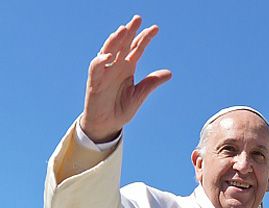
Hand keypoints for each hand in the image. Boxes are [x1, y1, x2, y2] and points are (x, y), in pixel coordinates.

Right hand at [81, 15, 171, 142]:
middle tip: (138, 18)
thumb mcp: (139, 94)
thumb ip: (151, 83)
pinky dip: (100, 61)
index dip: (144, 38)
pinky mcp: (94, 82)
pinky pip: (96, 68)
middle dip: (130, 31)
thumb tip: (170, 73)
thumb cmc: (121, 108)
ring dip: (115, 40)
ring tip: (122, 30)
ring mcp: (104, 72)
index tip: (155, 28)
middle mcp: (116, 66)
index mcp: (127, 68)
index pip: (136, 49)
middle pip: (123, 45)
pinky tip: (108, 55)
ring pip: (108, 51)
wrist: (107, 124)